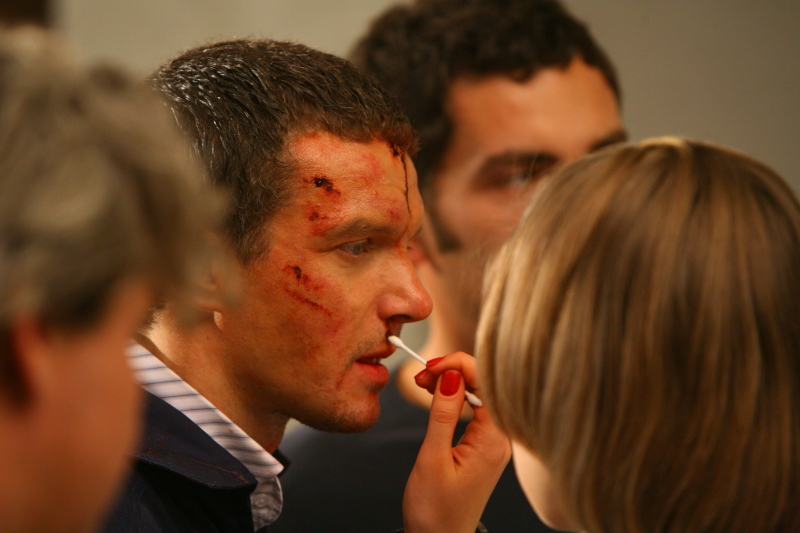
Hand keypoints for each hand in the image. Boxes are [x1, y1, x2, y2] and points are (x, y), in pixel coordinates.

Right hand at [402, 352, 510, 532]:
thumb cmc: (434, 510)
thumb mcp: (433, 458)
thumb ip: (443, 414)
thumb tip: (452, 375)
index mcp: (494, 441)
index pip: (486, 384)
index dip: (458, 366)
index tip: (428, 366)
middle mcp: (501, 439)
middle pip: (484, 386)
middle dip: (453, 371)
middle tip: (420, 376)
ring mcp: (494, 443)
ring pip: (479, 396)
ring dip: (452, 383)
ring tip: (423, 383)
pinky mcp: (484, 447)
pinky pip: (475, 410)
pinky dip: (455, 397)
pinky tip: (437, 396)